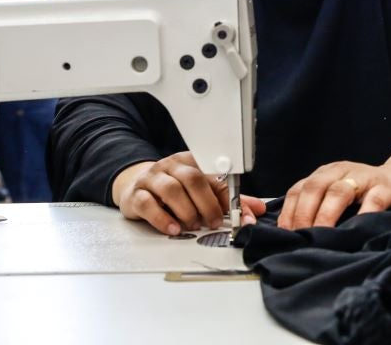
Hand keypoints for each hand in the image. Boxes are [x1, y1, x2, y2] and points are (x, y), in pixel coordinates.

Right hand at [112, 151, 265, 235]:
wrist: (136, 186)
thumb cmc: (173, 189)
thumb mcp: (201, 190)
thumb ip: (227, 200)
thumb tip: (255, 211)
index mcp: (192, 161)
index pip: (215, 175)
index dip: (228, 198)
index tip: (238, 217)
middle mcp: (172, 166)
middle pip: (193, 179)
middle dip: (207, 204)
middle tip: (213, 223)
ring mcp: (153, 178)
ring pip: (171, 189)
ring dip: (186, 211)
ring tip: (193, 226)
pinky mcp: (136, 194)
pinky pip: (148, 203)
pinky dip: (162, 218)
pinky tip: (173, 229)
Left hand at [277, 145, 390, 229]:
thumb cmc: (363, 193)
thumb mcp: (336, 194)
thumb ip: (317, 207)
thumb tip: (293, 236)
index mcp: (324, 174)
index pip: (298, 189)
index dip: (289, 212)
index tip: (285, 234)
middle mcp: (340, 172)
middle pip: (314, 188)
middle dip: (303, 214)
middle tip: (301, 237)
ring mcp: (363, 178)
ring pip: (338, 192)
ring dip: (326, 215)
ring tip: (321, 235)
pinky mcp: (385, 187)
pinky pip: (373, 200)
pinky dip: (363, 214)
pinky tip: (356, 228)